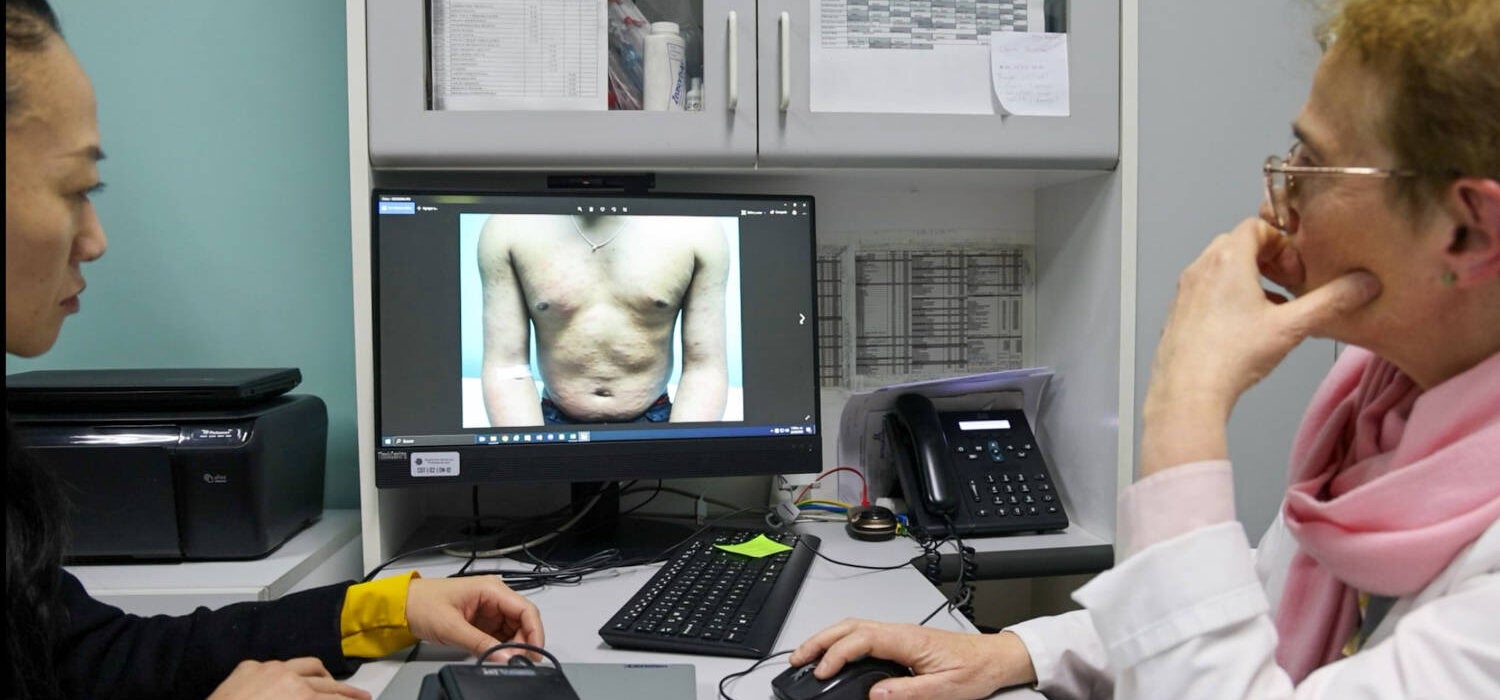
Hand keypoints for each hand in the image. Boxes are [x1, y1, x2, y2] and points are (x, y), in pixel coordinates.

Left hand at [207, 658, 368, 699]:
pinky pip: (276, 665)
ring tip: (329, 684)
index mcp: (301, 695)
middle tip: (360, 696)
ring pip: (306, 664)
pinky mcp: (248, 667)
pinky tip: (287, 682)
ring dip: (320, 675)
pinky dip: (287, 673)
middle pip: (327, 682)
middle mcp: (288, 675)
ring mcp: (267, 668)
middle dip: (346, 691)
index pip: (336, 698)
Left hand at [404, 576, 544, 661]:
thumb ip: (481, 644)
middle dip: (524, 642)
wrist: (402, 606)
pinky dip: (501, 647)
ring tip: (504, 660)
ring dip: (513, 646)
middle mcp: (494, 596)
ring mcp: (489, 609)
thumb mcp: (452, 627)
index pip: (526, 609)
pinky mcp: (482, 621)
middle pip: (523, 621)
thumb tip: (505, 657)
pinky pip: (500, 635)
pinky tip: (496, 655)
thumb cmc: (422, 604)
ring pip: (513, 630)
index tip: (535, 653)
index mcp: (490, 589)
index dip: (535, 632)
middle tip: (516, 662)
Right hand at [788, 619, 1034, 699]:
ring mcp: (898, 633)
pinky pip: (863, 634)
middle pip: (849, 626)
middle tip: (797, 659)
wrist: (994, 658)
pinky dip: (841, 641)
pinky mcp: (900, 640)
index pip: (861, 639)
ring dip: (827, 639)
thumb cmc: (974, 670)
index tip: (821, 671)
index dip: (836, 653)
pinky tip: (835, 653)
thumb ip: (908, 692)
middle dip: (819, 640)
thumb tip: (874, 694)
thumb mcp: (944, 689)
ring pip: (853, 627)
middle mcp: (900, 631)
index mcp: (907, 639)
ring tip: (808, 656)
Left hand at [1140, 218, 1379, 473]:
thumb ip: (1331, 301)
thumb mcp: (1291, 326)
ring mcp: (1185, 291)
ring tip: (1271, 306)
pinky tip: (1246, 326)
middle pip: (1236, 244)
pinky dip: (1227, 296)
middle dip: (1265, 257)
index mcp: (1227, 260)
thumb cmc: (1232, 356)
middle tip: (1286, 281)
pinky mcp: (1178, 313)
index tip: (1295, 264)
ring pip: (1219, 268)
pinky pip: (1205, 291)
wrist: (1187, 392)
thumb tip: (1363, 283)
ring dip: (1247, 278)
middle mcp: (1201, 269)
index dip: (1281, 239)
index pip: (1255, 225)